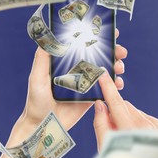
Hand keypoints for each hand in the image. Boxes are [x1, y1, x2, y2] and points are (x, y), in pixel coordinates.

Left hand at [7, 29, 126, 145]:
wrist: (43, 125)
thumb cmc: (36, 101)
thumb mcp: (36, 77)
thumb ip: (42, 58)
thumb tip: (47, 38)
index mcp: (65, 62)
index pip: (82, 45)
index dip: (97, 37)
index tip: (109, 32)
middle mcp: (77, 70)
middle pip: (98, 56)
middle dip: (113, 51)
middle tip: (121, 51)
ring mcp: (85, 83)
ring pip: (105, 70)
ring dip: (116, 66)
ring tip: (120, 67)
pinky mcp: (91, 97)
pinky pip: (106, 88)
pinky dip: (114, 84)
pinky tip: (118, 83)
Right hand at [93, 70, 157, 157]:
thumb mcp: (107, 150)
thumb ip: (101, 125)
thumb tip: (99, 106)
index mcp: (132, 130)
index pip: (117, 103)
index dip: (108, 88)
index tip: (102, 75)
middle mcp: (148, 124)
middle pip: (124, 106)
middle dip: (114, 111)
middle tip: (108, 127)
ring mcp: (157, 125)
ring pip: (133, 111)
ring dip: (124, 118)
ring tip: (123, 137)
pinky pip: (142, 117)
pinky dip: (134, 122)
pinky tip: (133, 137)